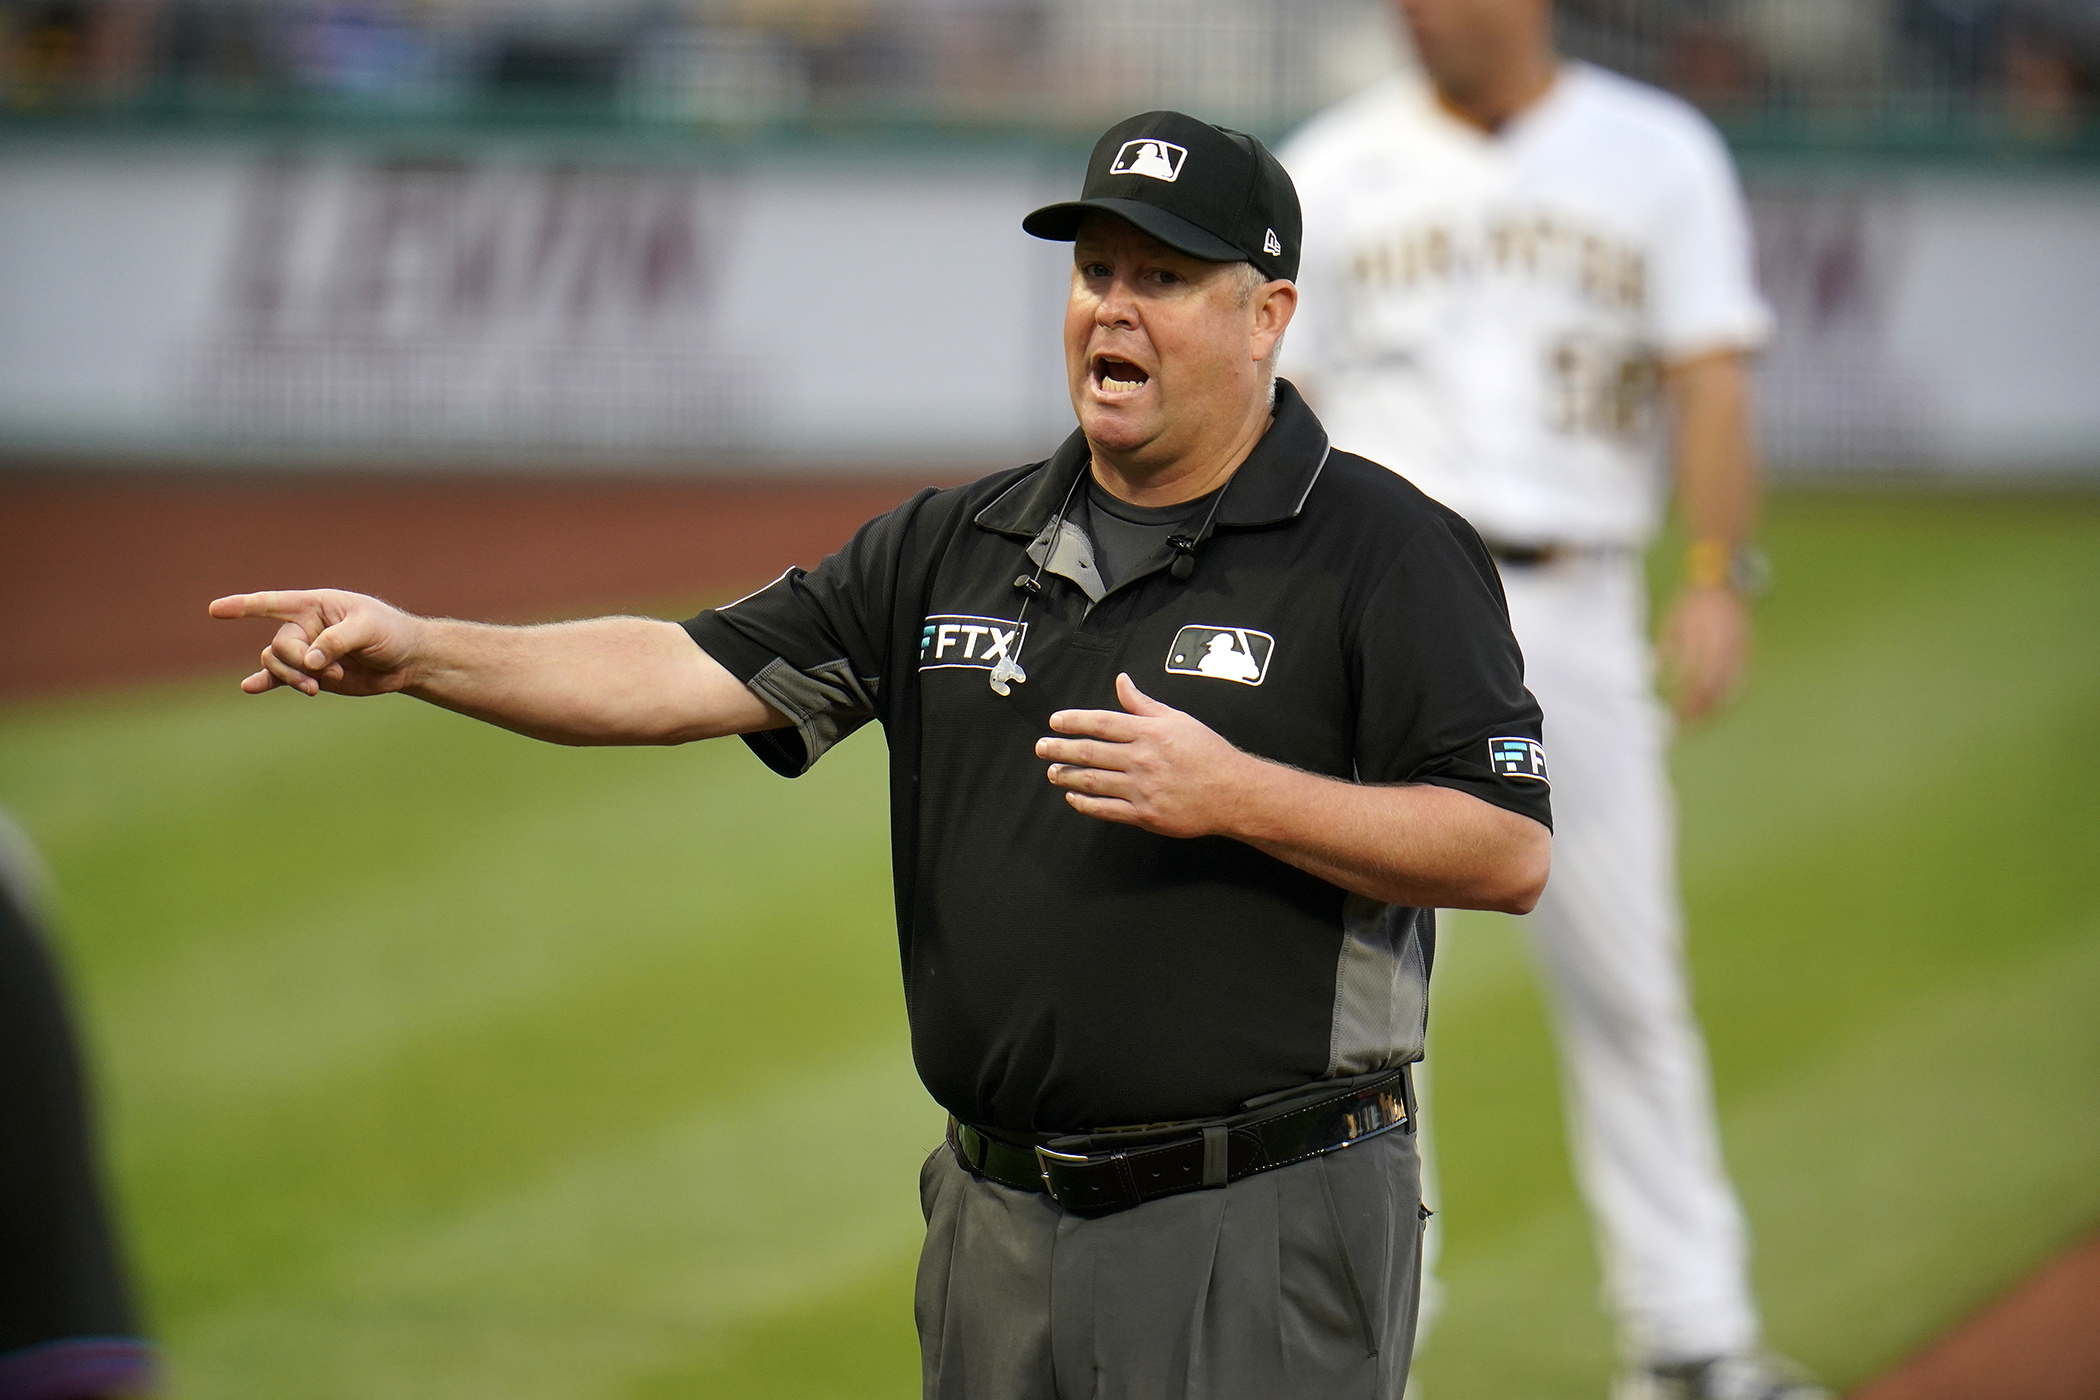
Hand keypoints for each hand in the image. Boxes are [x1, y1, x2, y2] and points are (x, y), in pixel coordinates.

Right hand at [207, 589, 423, 697]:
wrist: (406, 660)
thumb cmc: (390, 633)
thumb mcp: (368, 629)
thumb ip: (337, 641)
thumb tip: (310, 661)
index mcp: (316, 605)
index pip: (273, 603)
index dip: (244, 606)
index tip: (215, 610)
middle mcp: (305, 626)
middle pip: (279, 645)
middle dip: (298, 663)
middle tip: (329, 673)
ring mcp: (306, 651)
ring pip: (276, 663)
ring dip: (292, 678)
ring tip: (316, 688)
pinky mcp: (310, 673)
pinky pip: (278, 677)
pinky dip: (264, 682)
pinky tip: (249, 687)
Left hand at [1035, 673, 1255, 837]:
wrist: (1234, 793)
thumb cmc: (1208, 754)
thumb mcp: (1178, 720)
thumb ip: (1144, 703)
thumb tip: (1121, 682)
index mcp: (1149, 732)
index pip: (1102, 723)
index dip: (1075, 721)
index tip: (1055, 722)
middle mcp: (1142, 759)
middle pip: (1091, 752)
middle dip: (1061, 749)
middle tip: (1041, 747)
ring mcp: (1142, 789)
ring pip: (1094, 781)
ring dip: (1068, 776)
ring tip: (1051, 772)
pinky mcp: (1145, 815)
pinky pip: (1107, 809)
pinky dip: (1086, 803)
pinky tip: (1073, 797)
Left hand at [1657, 584, 1749, 723]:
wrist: (1721, 581)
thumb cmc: (1692, 602)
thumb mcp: (1672, 622)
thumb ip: (1666, 649)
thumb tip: (1654, 673)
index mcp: (1702, 642)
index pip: (1691, 685)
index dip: (1683, 706)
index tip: (1672, 719)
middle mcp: (1722, 650)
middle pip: (1710, 693)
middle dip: (1696, 715)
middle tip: (1683, 730)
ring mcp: (1738, 651)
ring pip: (1728, 691)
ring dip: (1713, 711)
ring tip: (1700, 724)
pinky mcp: (1747, 651)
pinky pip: (1742, 681)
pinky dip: (1731, 698)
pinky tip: (1721, 708)